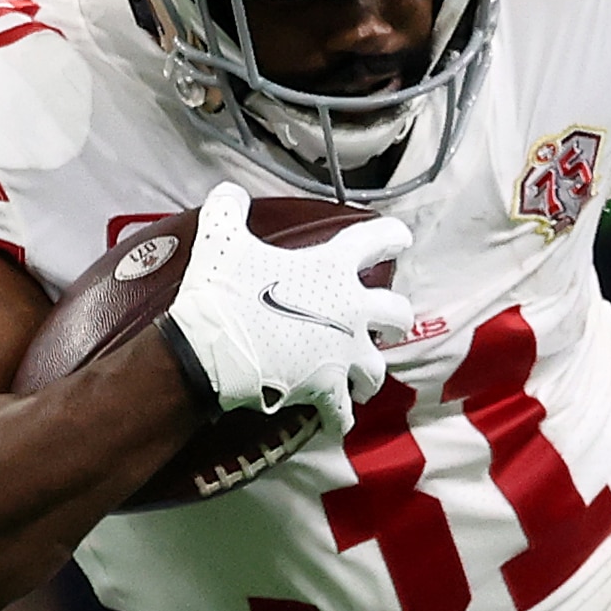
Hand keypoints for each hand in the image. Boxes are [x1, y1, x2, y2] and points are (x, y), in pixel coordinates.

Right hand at [163, 181, 417, 431]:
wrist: (209, 348)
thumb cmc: (221, 292)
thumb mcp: (221, 238)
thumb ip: (229, 208)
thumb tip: (229, 190)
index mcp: (333, 268)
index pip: (378, 241)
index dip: (393, 237)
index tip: (401, 239)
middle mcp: (351, 311)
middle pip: (397, 314)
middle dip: (395, 319)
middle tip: (389, 323)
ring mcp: (343, 353)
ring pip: (378, 369)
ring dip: (370, 373)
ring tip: (362, 378)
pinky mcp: (326, 389)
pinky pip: (344, 411)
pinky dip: (341, 418)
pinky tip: (339, 420)